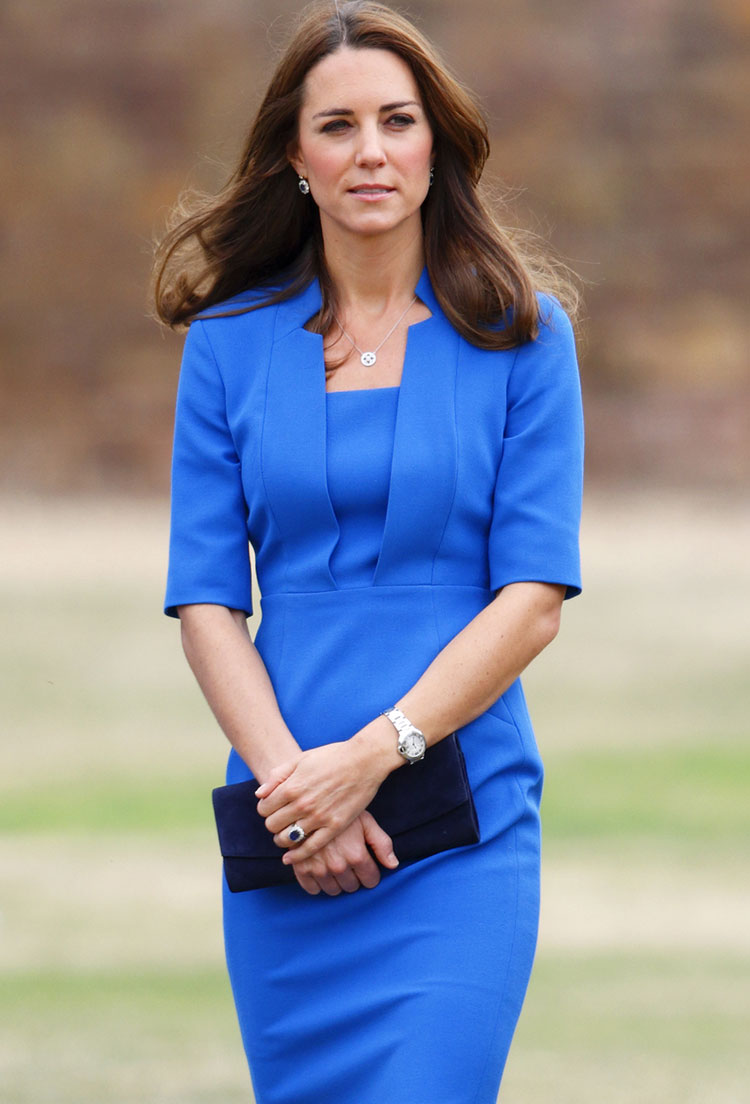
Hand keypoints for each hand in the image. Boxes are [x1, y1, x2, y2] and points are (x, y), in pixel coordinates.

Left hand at [255, 738, 389, 864]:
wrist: (364, 760)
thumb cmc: (332, 756)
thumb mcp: (301, 759)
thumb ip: (277, 775)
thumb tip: (259, 794)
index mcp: (292, 786)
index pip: (264, 808)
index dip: (265, 809)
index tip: (272, 808)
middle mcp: (303, 804)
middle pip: (272, 825)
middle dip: (273, 823)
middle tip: (280, 820)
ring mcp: (319, 817)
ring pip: (287, 839)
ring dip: (282, 839)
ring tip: (287, 834)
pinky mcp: (334, 827)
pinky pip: (310, 848)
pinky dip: (297, 856)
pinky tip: (290, 858)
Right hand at [291, 812, 398, 895]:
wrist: (308, 802)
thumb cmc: (340, 809)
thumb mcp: (365, 821)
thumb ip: (381, 843)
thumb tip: (393, 865)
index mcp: (356, 855)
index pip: (370, 880)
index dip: (370, 873)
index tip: (365, 864)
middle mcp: (338, 866)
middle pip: (352, 887)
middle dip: (353, 877)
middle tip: (348, 862)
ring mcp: (318, 869)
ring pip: (333, 891)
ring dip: (336, 881)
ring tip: (334, 864)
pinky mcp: (301, 869)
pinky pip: (312, 890)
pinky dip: (316, 883)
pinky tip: (319, 869)